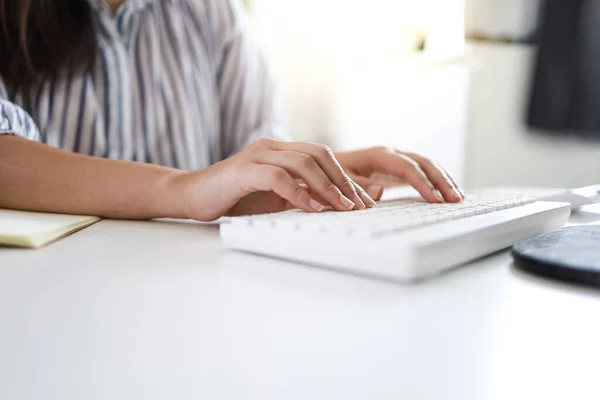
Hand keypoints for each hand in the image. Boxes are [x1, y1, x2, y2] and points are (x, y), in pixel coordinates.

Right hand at [172, 138, 375, 220]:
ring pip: (302, 162)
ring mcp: (257, 155)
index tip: (365, 201)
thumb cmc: (235, 198)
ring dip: (327, 187)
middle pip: (319, 154)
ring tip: (342, 208)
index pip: (324, 157)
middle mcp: (273, 147)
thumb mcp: (276, 197)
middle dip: (343, 180)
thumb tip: (338, 205)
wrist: (192, 196)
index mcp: (282, 150)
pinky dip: (299, 194)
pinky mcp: (243, 171)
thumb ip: (303, 195)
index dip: (347, 177)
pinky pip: (278, 177)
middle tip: (359, 206)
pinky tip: (312, 209)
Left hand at [334, 147, 463, 202]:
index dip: (423, 183)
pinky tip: (447, 194)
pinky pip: (423, 172)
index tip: (435, 199)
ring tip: (458, 198)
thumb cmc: (331, 172)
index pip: (408, 167)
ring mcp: (397, 160)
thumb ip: (358, 186)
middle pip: (424, 163)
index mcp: (379, 155)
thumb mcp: (340, 180)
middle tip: (455, 199)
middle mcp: (391, 154)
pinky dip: (437, 181)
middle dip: (441, 180)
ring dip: (444, 180)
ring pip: (427, 166)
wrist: (325, 164)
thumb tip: (379, 191)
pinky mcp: (398, 169)